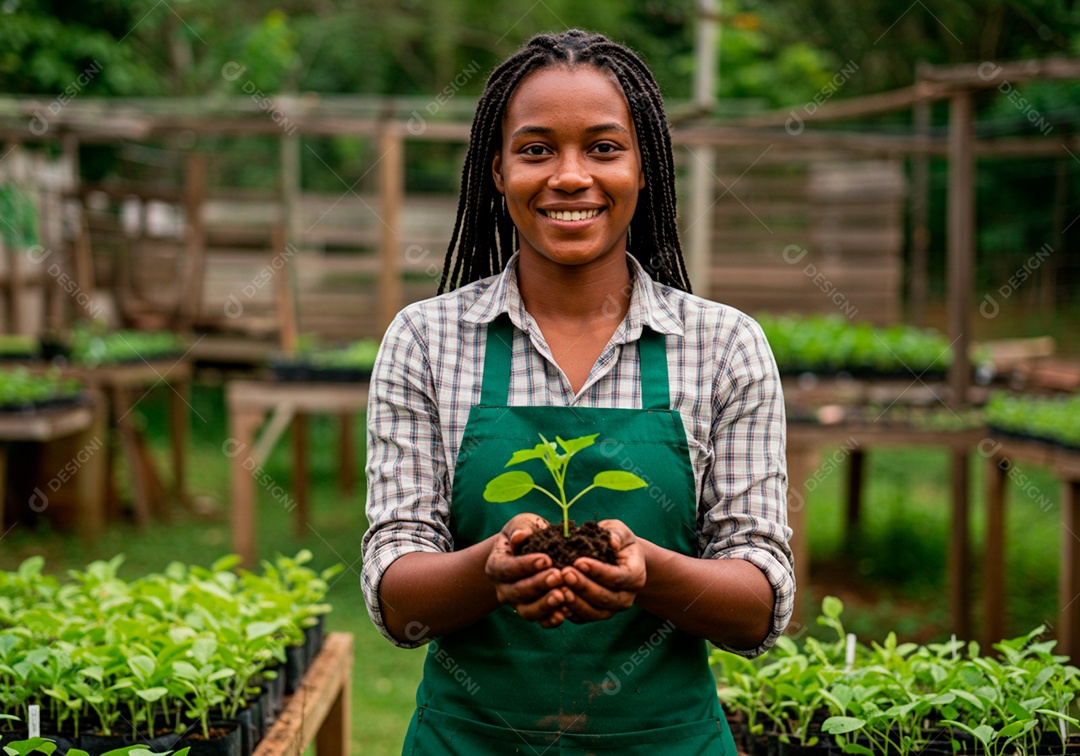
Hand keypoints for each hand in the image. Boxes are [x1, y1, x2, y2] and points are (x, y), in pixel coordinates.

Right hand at [485, 513, 569, 627]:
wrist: (530, 552)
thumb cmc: (526, 534)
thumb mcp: (522, 525)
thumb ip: (521, 529)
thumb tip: (520, 536)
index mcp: (496, 566)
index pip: (507, 568)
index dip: (525, 566)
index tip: (546, 559)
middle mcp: (503, 589)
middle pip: (517, 592)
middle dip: (538, 585)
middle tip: (558, 575)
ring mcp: (518, 604)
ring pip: (527, 611)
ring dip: (545, 605)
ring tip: (563, 596)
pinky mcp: (534, 613)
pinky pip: (540, 622)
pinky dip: (551, 620)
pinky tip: (565, 612)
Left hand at [559, 519, 645, 622]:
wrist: (616, 559)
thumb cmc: (616, 541)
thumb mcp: (620, 531)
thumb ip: (617, 534)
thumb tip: (611, 541)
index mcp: (635, 575)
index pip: (618, 577)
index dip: (598, 571)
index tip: (578, 561)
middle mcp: (626, 597)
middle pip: (606, 598)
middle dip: (583, 587)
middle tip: (565, 574)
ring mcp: (612, 609)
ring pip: (595, 613)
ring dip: (576, 602)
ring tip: (559, 589)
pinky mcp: (597, 615)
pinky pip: (583, 619)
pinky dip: (570, 613)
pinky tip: (557, 602)